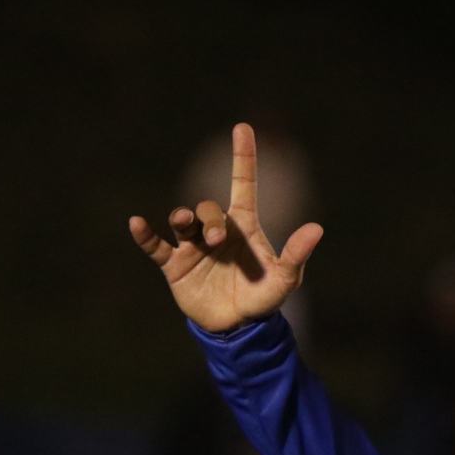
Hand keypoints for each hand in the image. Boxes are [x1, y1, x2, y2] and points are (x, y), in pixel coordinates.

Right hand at [128, 123, 322, 331]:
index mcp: (243, 226)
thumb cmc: (263, 298)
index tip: (243, 128)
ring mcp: (194, 246)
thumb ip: (296, 254)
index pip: (244, 184)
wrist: (239, 326)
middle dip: (211, 219)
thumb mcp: (285, 279)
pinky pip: (156, 245)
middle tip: (216, 239)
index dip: (244, 157)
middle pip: (209, 208)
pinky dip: (146, 235)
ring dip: (184, 218)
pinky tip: (137, 224)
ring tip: (184, 222)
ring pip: (183, 220)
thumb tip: (317, 228)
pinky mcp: (175, 265)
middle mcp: (216, 230)